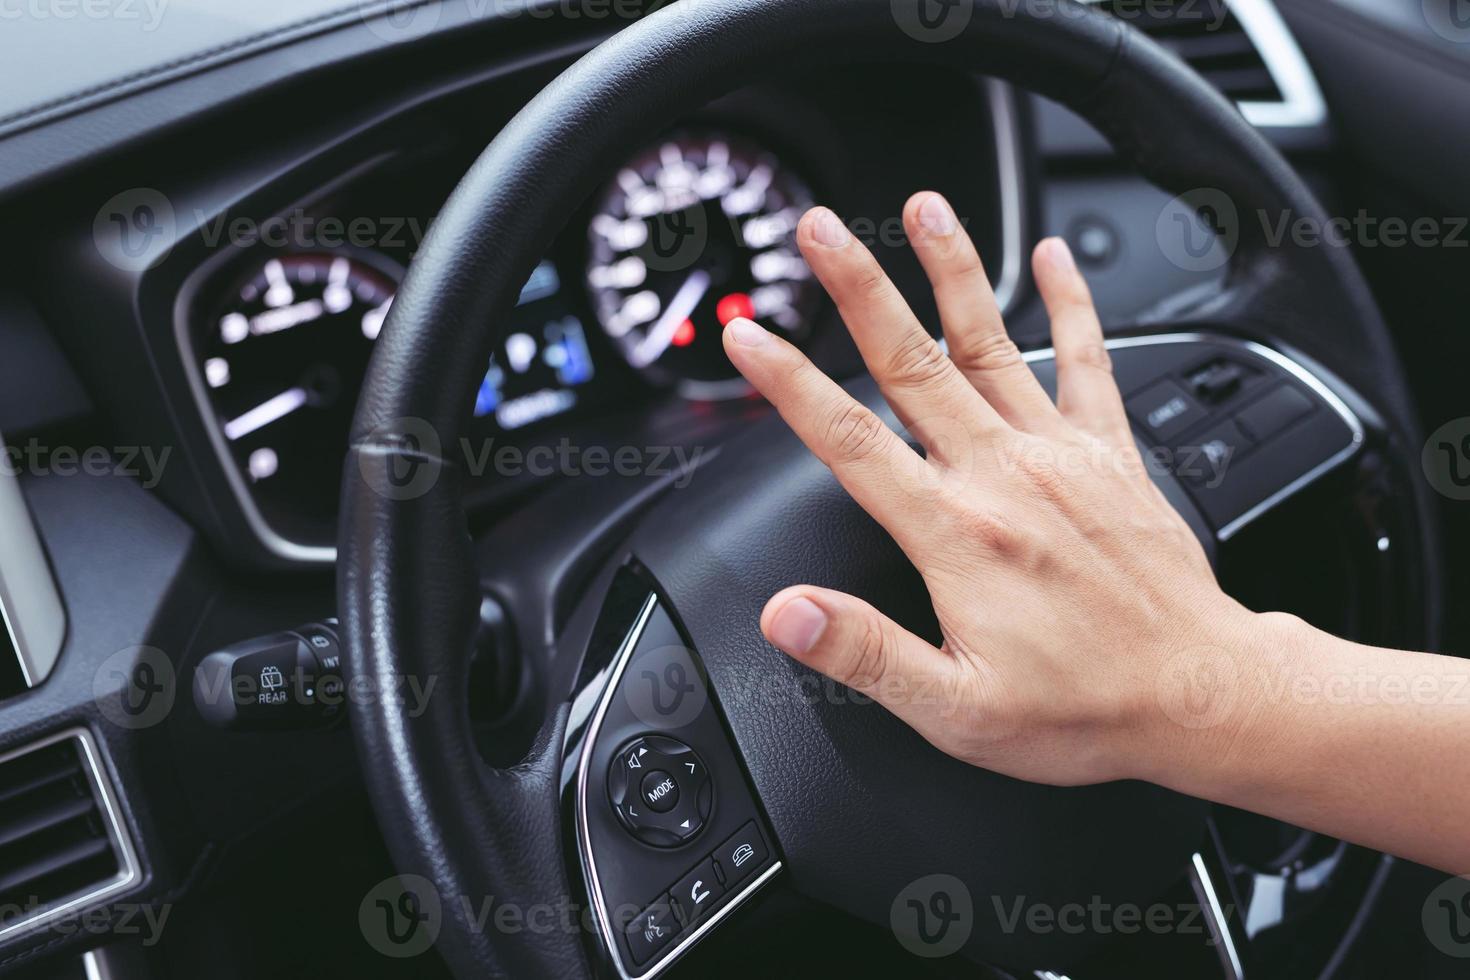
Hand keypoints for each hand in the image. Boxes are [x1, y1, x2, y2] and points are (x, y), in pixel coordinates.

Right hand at [722, 192, 1260, 786]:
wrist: (1204, 695)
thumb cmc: (1085, 708)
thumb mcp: (956, 708)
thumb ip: (864, 652)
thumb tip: (787, 614)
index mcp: (955, 532)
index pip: (849, 440)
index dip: (788, 384)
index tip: (748, 336)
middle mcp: (1003, 476)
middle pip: (911, 363)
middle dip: (857, 288)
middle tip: (818, 229)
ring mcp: (1060, 455)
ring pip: (990, 342)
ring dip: (951, 269)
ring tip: (922, 206)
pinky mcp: (1110, 455)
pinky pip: (1088, 360)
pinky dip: (1072, 304)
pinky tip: (1054, 258)